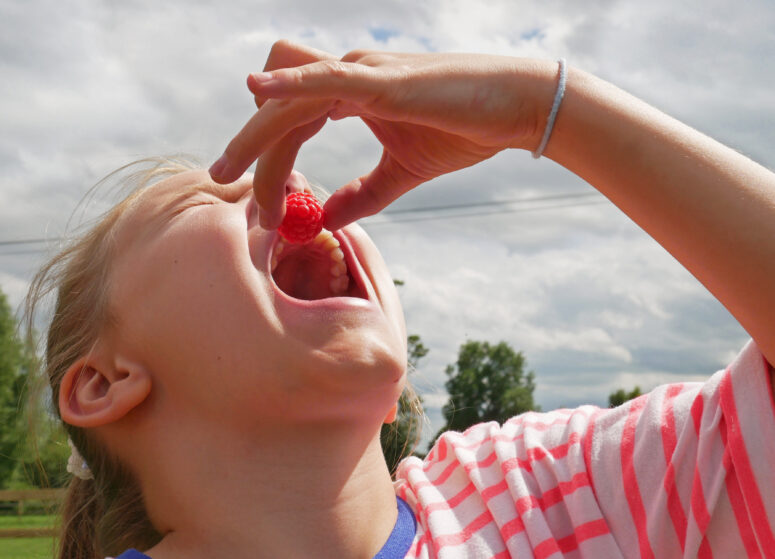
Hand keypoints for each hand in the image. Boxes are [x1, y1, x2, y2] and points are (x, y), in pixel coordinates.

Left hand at [210, 40, 555, 229]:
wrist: (512, 109)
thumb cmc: (462, 131)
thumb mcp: (400, 173)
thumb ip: (362, 194)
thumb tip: (326, 219)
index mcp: (348, 95)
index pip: (290, 126)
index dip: (269, 164)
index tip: (262, 208)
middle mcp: (346, 76)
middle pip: (276, 112)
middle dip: (248, 151)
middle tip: (223, 186)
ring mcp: (361, 72)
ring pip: (288, 100)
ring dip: (256, 135)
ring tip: (230, 172)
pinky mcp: (380, 79)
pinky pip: (324, 78)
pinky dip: (289, 84)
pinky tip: (258, 92)